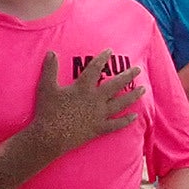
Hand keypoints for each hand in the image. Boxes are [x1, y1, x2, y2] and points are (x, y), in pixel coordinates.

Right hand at [29, 51, 143, 157]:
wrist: (50, 137)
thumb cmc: (48, 111)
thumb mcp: (46, 87)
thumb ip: (50, 68)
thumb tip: (51, 52)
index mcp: (83, 88)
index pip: (95, 69)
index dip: (103, 58)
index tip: (110, 51)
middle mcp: (95, 100)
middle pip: (115, 85)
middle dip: (127, 76)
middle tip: (138, 69)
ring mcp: (99, 115)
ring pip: (120, 103)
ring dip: (133, 96)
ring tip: (143, 89)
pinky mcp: (99, 129)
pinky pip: (116, 124)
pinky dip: (126, 121)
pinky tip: (135, 116)